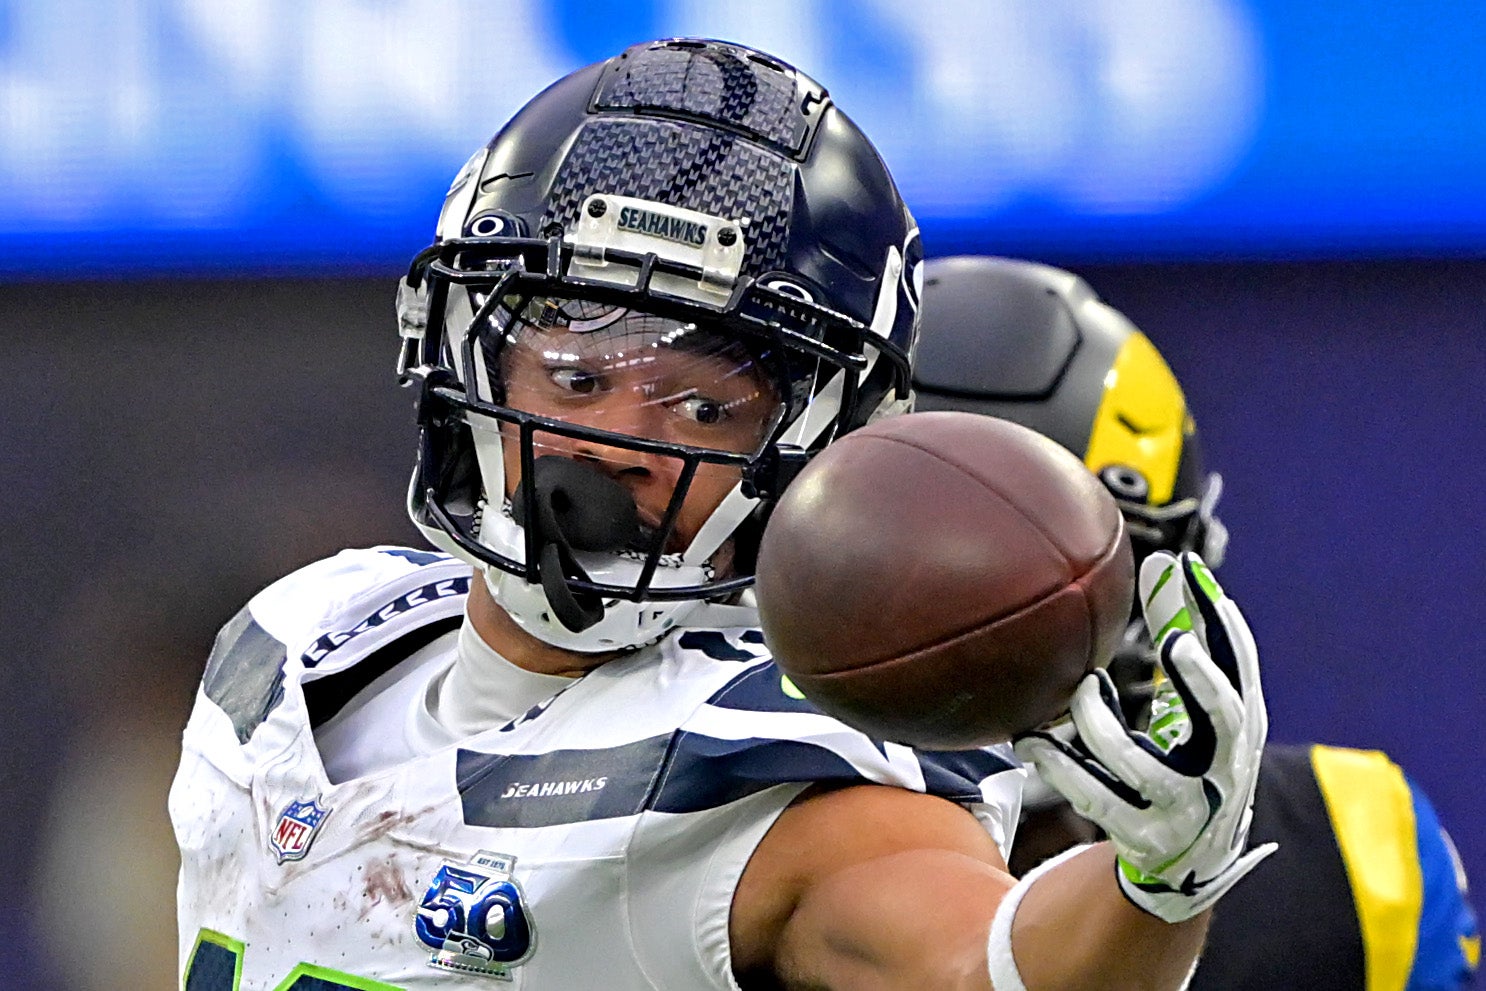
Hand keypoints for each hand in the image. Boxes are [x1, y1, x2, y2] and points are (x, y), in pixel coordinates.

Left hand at [1013, 551, 1275, 921]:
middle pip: (1227, 724)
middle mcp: (1222, 771)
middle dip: (1204, 683)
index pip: (1244, 671)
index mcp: (1239, 733)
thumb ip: (1184, 640)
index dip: (1222, 625)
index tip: (1192, 571)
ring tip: (1083, 688)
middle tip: (1175, 643)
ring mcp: (1183, 810)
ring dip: (1102, 724)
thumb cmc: (1190, 763)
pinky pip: (1093, 798)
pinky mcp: (1141, 837)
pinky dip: (1060, 767)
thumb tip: (1164, 562)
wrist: (1189, 864)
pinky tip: (1031, 741)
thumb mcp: (1196, 711)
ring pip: (1139, 765)